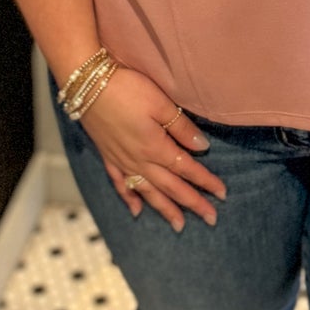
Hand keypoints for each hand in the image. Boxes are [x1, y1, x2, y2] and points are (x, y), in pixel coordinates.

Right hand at [79, 64, 227, 230]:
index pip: (187, 170)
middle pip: (171, 187)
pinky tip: (136, 211)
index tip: (223, 194)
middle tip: (211, 219)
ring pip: (148, 192)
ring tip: (180, 225)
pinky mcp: (108, 156)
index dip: (206, 182)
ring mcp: (122, 161)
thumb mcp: (161, 103)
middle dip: (192, 203)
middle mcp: (140, 161)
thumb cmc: (127, 88)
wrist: (86, 84)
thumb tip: (202, 147)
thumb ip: (182, 128)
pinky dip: (129, 199)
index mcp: (156, 147)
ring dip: (165, 209)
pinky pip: (120, 184)